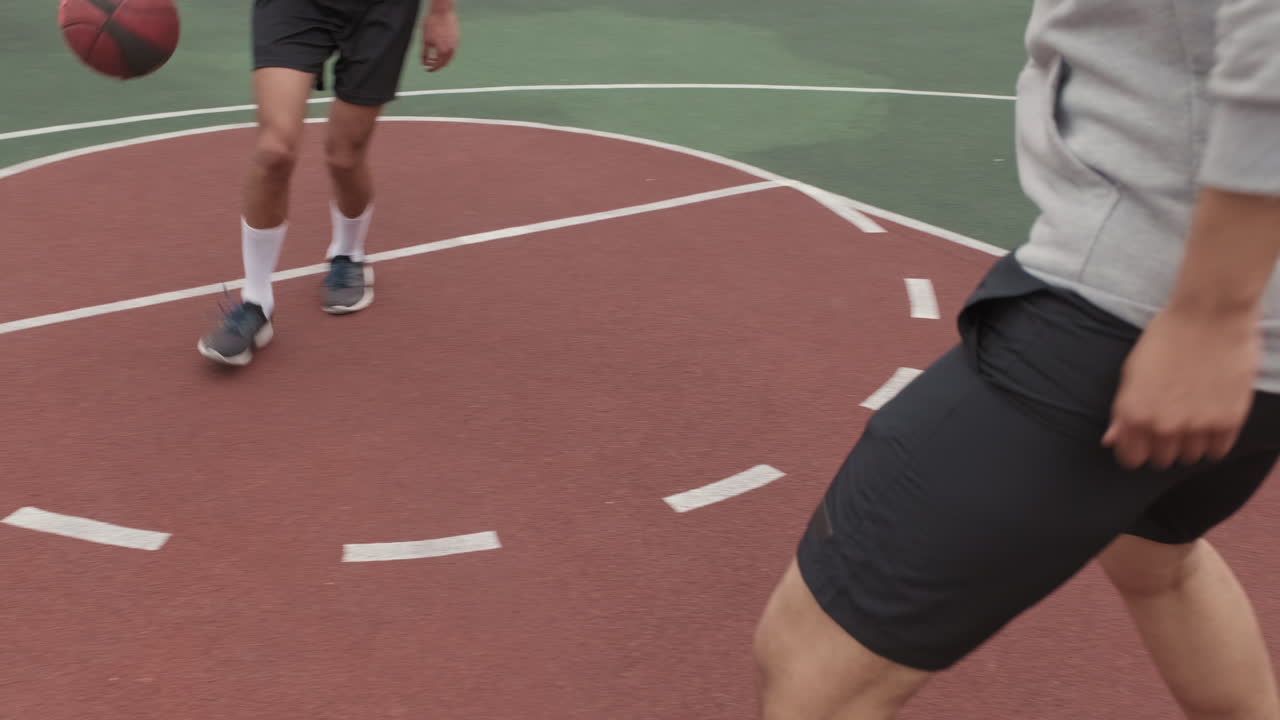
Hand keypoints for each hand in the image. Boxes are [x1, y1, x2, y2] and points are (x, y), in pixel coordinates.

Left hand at [422, 9, 458, 71]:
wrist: (442, 10)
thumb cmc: (432, 23)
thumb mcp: (425, 40)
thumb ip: (424, 54)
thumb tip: (424, 63)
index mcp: (443, 51)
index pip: (438, 65)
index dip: (432, 69)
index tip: (427, 69)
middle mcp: (451, 49)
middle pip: (445, 63)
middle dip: (437, 65)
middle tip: (430, 64)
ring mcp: (456, 43)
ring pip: (450, 57)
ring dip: (442, 59)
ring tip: (435, 56)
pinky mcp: (458, 38)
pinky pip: (453, 49)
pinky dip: (447, 52)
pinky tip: (441, 47)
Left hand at [1102, 305, 1258, 469]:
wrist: (1210, 315)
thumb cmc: (1165, 338)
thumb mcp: (1131, 372)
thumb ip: (1122, 412)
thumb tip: (1111, 440)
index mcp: (1133, 413)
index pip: (1131, 458)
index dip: (1135, 450)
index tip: (1142, 441)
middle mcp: (1163, 425)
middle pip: (1161, 459)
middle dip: (1162, 444)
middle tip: (1170, 421)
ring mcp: (1197, 425)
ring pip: (1190, 457)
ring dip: (1189, 442)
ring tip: (1192, 416)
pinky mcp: (1228, 420)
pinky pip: (1218, 450)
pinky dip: (1214, 441)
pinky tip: (1210, 420)